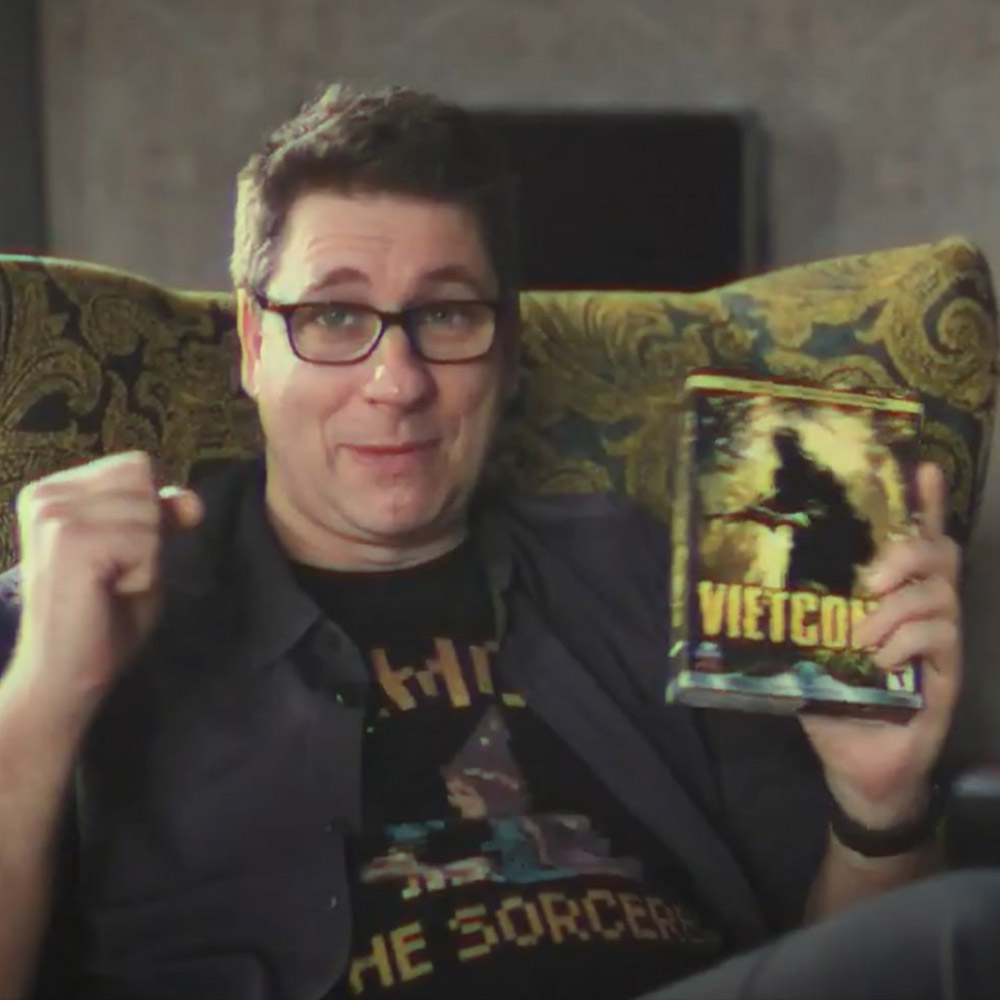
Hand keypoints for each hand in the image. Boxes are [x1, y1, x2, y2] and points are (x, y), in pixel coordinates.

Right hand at [8, 452, 202, 720]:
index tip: (116, 555)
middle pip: (144, 484)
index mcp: (53, 491)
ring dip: (145, 558)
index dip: (149, 511)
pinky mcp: (70, 540)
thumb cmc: (102, 617)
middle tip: (110, 575)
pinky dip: (143, 574)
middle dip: (147, 535)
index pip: (136, 466)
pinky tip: (108, 594)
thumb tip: (191, 499)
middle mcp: (45, 494)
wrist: (64, 676)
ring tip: (107, 586)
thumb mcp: (142, 554)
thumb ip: (163, 516)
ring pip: (149, 513)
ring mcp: (54, 515)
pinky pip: (147, 541)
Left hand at [799, 462, 960, 828]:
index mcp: (891, 597)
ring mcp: (940, 642)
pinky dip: (906, 640)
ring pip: (940, 595)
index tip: (919, 465)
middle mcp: (922, 610)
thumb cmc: (832, 701)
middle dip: (908, 550)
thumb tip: (750, 583)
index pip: (913, 540)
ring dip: (898, 606)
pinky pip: (939, 638)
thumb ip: (795, 618)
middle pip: (938, 555)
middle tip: (873, 574)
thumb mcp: (806, 651)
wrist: (856, 764)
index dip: (922, 504)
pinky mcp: (946, 676)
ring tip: (863, 628)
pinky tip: (878, 659)